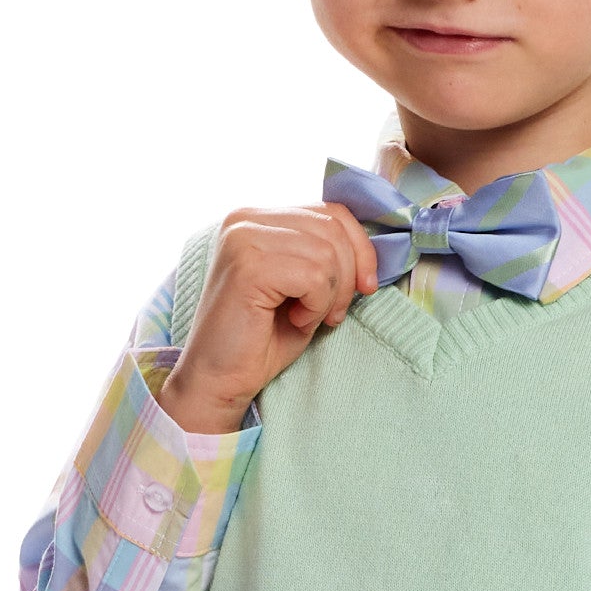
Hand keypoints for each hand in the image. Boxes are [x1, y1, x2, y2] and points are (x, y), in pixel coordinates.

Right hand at [158, 203, 379, 433]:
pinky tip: (294, 321)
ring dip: (329, 296)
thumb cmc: (261, 340)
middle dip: (347, 277)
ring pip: (327, 252)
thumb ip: (326, 256)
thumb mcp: (304, 288)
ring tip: (305, 318)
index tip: (366, 287)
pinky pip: (314, 276)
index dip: (360, 248)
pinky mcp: (248, 265)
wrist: (219, 379)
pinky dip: (315, 305)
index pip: (331, 211)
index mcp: (257, 218)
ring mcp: (243, 237)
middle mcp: (245, 219)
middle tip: (330, 314)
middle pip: (333, 227)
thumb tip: (371, 251)